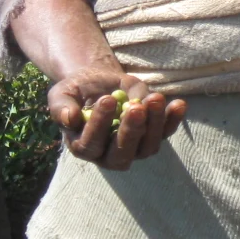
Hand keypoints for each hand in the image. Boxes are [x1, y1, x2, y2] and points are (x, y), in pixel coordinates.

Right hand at [47, 64, 186, 170]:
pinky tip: (178, 104)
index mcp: (83, 146)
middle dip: (131, 131)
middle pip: (122, 154)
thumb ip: (61, 107)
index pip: (92, 143)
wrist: (99, 83)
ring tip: (155, 98)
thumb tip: (70, 118)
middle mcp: (108, 155)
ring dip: (154, 124)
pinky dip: (173, 120)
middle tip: (136, 106)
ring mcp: (133, 148)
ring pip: (147, 146)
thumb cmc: (78, 91)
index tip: (106, 100)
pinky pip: (165, 133)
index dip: (99, 124)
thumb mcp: (62, 94)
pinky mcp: (151, 135)